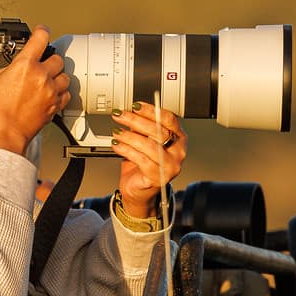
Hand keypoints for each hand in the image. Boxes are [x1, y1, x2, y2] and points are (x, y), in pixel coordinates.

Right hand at [0, 24, 70, 153]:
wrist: (4, 136)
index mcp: (24, 65)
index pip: (41, 38)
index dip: (41, 31)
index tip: (40, 31)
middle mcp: (41, 76)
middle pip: (57, 58)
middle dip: (48, 58)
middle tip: (40, 62)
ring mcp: (50, 92)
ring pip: (65, 75)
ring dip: (57, 74)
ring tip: (47, 78)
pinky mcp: (55, 106)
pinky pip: (66, 93)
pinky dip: (61, 91)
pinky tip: (51, 92)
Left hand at [111, 102, 185, 222]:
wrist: (139, 190)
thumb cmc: (143, 163)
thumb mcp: (144, 141)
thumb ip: (142, 127)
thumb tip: (130, 111)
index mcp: (178, 138)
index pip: (169, 119)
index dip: (151, 111)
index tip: (135, 106)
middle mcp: (178, 152)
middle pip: (158, 131)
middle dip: (136, 120)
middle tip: (120, 116)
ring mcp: (170, 166)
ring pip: (149, 146)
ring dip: (129, 136)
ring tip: (117, 133)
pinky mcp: (158, 177)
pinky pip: (141, 160)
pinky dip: (126, 150)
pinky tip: (117, 145)